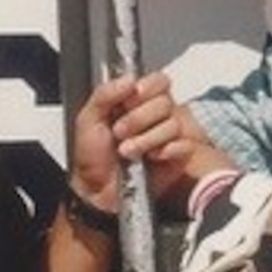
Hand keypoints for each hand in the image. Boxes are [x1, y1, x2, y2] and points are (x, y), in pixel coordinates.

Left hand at [67, 71, 200, 203]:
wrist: (96, 192)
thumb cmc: (92, 158)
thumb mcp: (88, 120)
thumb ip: (104, 94)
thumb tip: (129, 79)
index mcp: (135, 102)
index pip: (158, 81)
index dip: (148, 87)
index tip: (132, 97)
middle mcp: (154, 116)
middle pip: (165, 102)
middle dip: (138, 118)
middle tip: (119, 131)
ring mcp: (167, 137)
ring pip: (172, 125)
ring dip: (146, 139)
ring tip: (127, 151)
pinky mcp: (176, 158)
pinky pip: (184, 146)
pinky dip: (166, 151)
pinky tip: (151, 158)